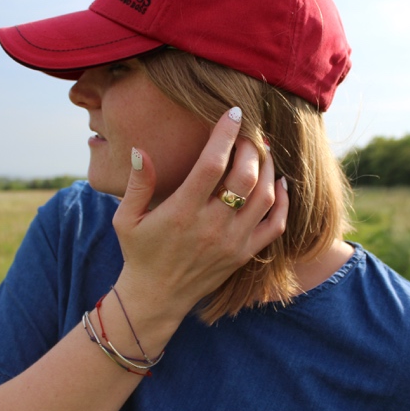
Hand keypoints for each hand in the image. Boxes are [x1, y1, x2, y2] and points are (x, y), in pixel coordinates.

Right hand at [112, 107, 288, 322]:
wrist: (156, 298)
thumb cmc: (139, 253)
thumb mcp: (126, 218)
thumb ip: (137, 183)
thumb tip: (140, 150)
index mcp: (182, 212)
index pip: (212, 164)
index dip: (225, 134)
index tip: (233, 113)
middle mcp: (212, 226)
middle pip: (245, 176)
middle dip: (251, 147)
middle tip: (249, 132)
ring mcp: (232, 242)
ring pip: (264, 197)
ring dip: (268, 168)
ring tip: (262, 151)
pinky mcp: (244, 255)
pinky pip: (275, 225)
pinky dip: (283, 201)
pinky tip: (279, 183)